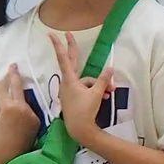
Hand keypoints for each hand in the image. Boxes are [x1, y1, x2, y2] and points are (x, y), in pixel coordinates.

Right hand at [0, 64, 42, 159]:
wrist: (12, 156)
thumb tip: (1, 104)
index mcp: (8, 107)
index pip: (1, 90)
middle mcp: (22, 107)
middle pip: (18, 87)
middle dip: (15, 75)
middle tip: (14, 65)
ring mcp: (31, 113)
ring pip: (23, 101)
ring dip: (19, 98)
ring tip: (15, 98)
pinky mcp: (37, 120)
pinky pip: (28, 111)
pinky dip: (24, 111)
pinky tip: (19, 116)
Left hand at [49, 32, 115, 147]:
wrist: (80, 130)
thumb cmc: (86, 110)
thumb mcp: (97, 93)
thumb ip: (103, 80)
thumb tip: (110, 68)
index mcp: (70, 80)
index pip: (64, 59)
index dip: (60, 45)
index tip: (52, 34)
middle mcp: (67, 83)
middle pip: (72, 63)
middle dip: (73, 48)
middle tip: (69, 34)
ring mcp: (69, 91)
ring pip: (85, 81)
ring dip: (98, 85)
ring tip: (109, 93)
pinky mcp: (72, 98)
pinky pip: (84, 89)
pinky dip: (94, 91)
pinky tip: (104, 97)